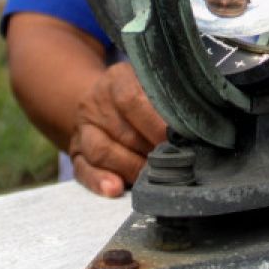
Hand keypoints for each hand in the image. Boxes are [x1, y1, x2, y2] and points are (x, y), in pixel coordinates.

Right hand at [68, 62, 166, 196]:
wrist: (102, 100)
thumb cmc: (141, 96)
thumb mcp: (152, 87)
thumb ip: (168, 101)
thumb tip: (192, 128)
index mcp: (116, 80)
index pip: (130, 100)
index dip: (154, 124)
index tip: (177, 139)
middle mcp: (95, 102)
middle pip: (120, 131)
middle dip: (149, 150)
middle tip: (172, 161)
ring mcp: (83, 128)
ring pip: (101, 152)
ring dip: (131, 167)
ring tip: (152, 175)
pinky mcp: (76, 153)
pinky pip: (83, 170)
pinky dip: (99, 181)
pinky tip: (115, 189)